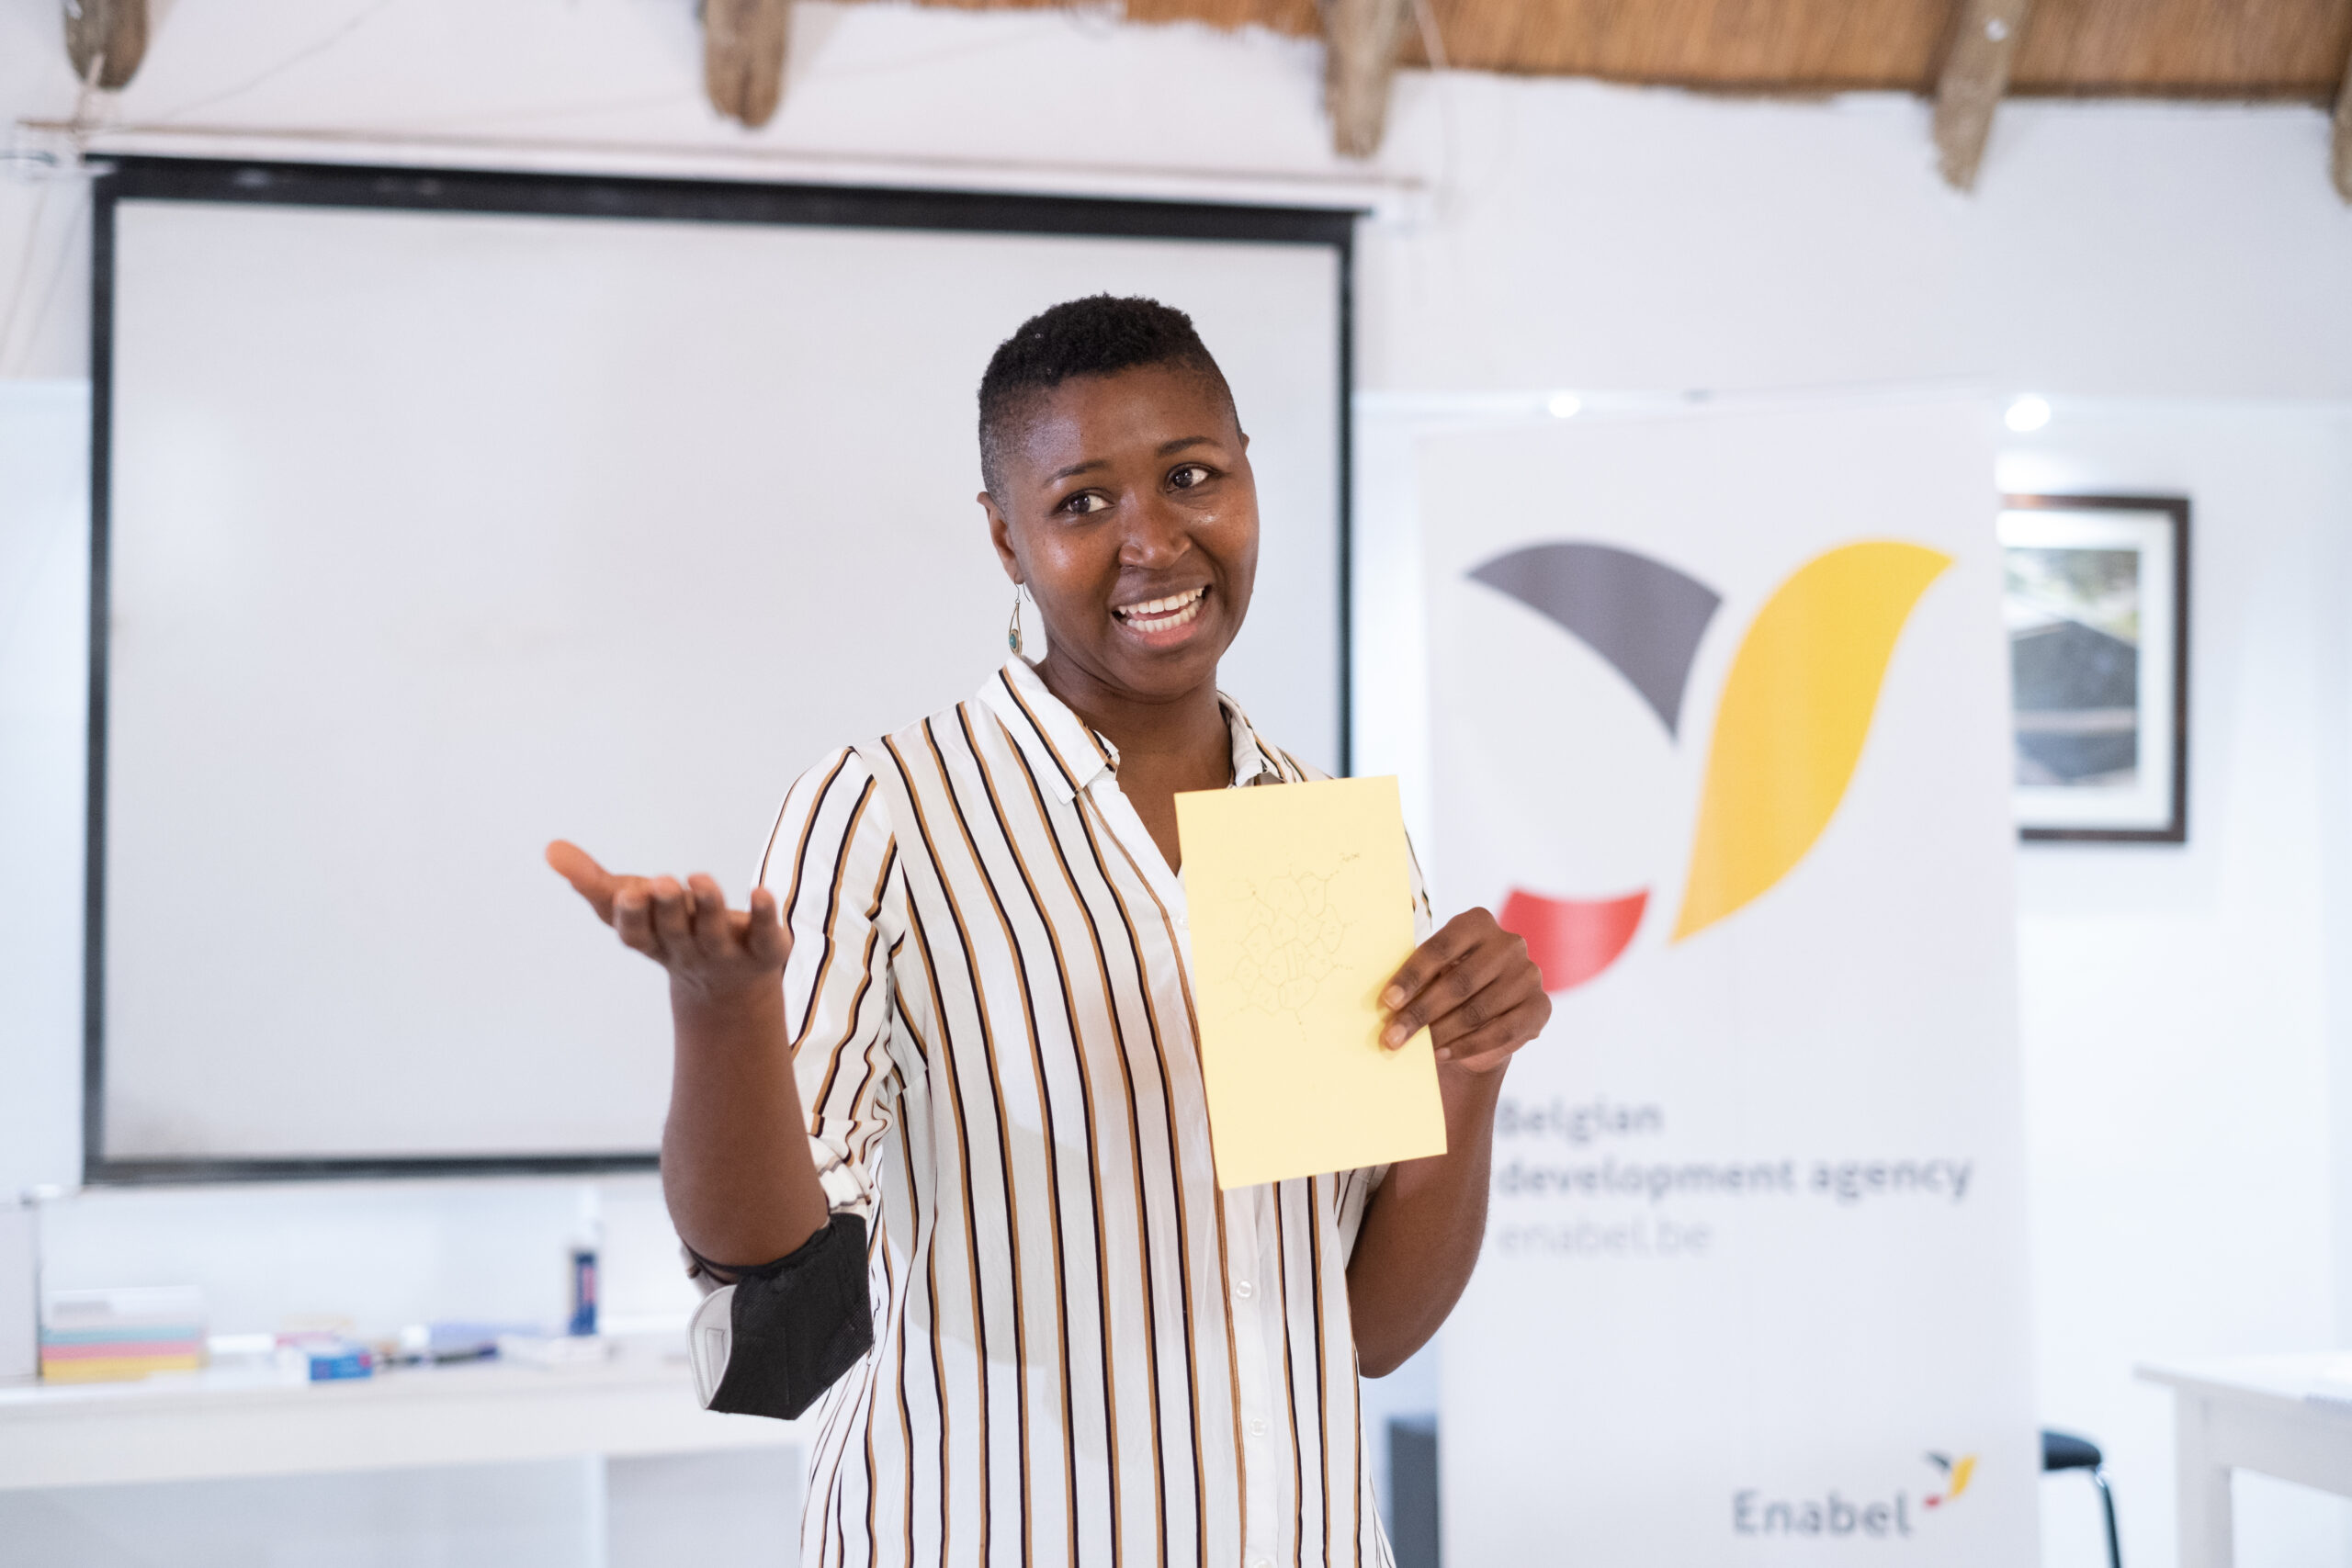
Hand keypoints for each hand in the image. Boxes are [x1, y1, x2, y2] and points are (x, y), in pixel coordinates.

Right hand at [545, 840, 787, 1006]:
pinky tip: (760, 891)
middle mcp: (687, 950)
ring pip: (714, 932)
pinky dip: (763, 916)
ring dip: (709, 905)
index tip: (629, 893)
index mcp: (653, 942)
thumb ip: (592, 882)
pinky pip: (766, 936)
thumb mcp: (633, 908)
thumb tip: (549, 848)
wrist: (730, 986)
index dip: (633, 917)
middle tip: (662, 882)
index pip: (636, 935)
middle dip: (668, 908)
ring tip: (700, 878)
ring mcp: (725, 954)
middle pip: (674, 932)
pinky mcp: (765, 951)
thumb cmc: (671, 932)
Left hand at [1378, 909, 1549, 1074]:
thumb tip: (1383, 995)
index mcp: (1478, 922)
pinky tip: (1443, 1053)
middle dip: (1420, 1012)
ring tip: (1415, 1048)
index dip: (1411, 976)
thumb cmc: (1448, 985)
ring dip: (1441, 1033)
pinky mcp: (1540, 1006)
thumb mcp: (1433, 971)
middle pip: (1458, 982)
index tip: (1387, 1002)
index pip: (1440, 948)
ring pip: (1477, 1011)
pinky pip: (1501, 1032)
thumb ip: (1415, 973)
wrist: (1488, 1017)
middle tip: (1392, 1037)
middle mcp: (1509, 944)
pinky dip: (1467, 1046)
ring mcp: (1528, 974)